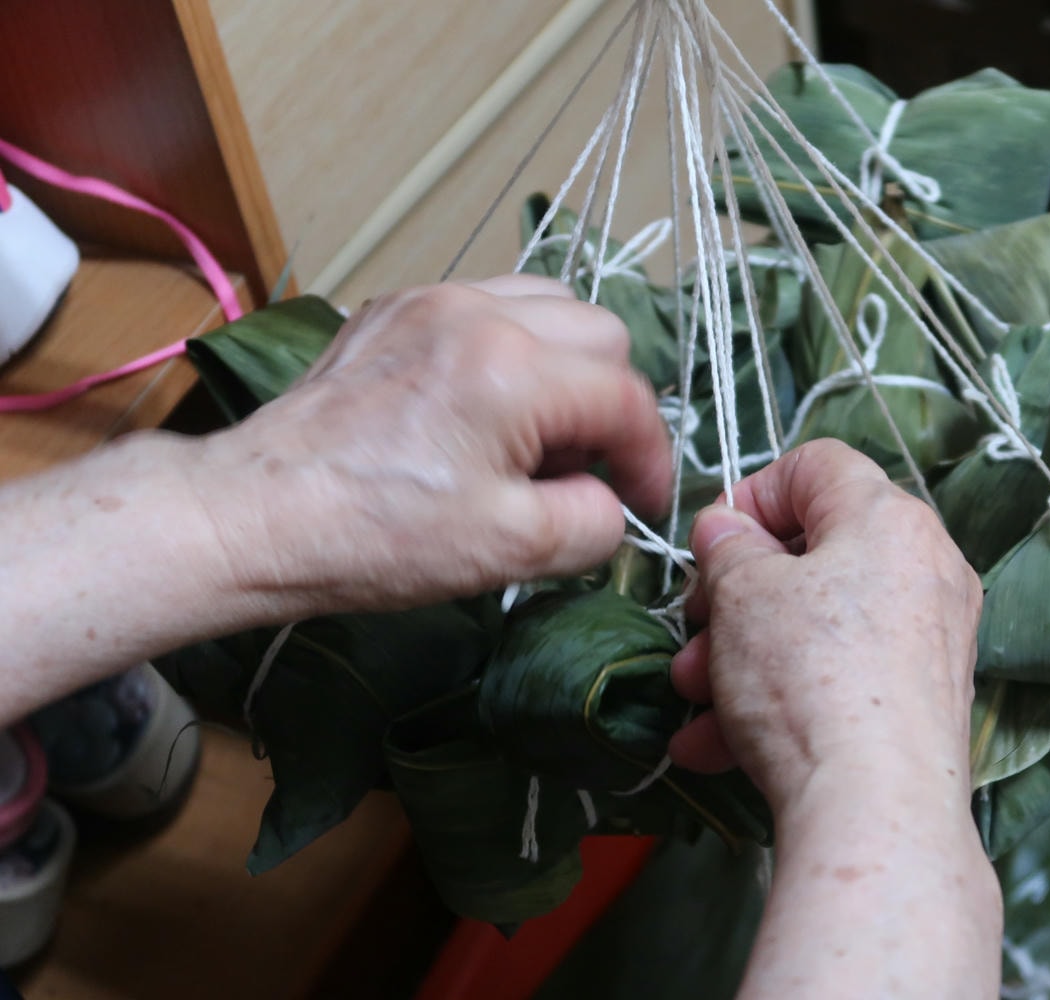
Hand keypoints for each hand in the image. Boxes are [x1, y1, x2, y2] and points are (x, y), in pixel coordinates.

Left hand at [193, 275, 672, 616]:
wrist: (255, 517)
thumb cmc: (376, 538)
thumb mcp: (509, 552)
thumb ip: (594, 522)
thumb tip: (610, 501)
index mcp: (515, 371)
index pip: (627, 397)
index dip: (651, 457)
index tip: (641, 503)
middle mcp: (479, 313)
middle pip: (601, 333)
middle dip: (609, 404)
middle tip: (578, 468)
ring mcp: (432, 301)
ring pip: (549, 304)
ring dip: (566, 366)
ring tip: (533, 432)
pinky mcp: (395, 309)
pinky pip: (488, 305)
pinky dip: (511, 348)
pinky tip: (481, 407)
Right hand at [666, 440, 1000, 999]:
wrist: (875, 809)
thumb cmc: (810, 676)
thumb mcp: (743, 593)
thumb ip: (728, 547)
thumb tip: (727, 528)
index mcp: (891, 518)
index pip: (817, 465)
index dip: (751, 493)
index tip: (710, 545)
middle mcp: (925, 570)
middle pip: (813, 556)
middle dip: (733, 597)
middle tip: (693, 629)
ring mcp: (929, 642)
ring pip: (816, 627)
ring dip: (741, 657)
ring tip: (693, 700)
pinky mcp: (921, 706)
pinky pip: (838, 681)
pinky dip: (779, 702)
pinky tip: (715, 747)